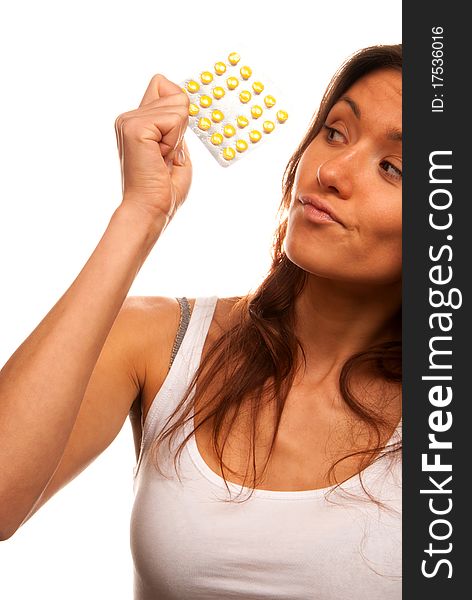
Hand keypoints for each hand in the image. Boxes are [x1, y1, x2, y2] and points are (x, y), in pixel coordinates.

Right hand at [114, 74, 191, 225]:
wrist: (150, 210)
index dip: (178, 110)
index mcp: (136, 122)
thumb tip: (182, 100)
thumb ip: (177, 123)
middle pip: (176, 94)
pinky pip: (175, 119)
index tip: (170, 144)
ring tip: (161, 159)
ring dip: (177, 138)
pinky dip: (174, 141)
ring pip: (178, 105)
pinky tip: (159, 158)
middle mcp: (128, 117)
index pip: (163, 84)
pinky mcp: (134, 127)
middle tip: (164, 157)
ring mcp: (129, 120)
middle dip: (181, 129)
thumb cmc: (163, 190)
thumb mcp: (176, 149)